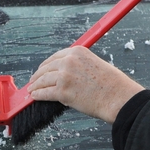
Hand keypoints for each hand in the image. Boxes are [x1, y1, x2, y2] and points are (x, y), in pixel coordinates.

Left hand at [27, 46, 144, 123]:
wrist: (117, 97)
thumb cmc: (112, 84)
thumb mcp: (96, 64)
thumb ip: (80, 66)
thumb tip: (67, 74)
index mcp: (78, 52)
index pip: (55, 57)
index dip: (46, 65)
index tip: (42, 69)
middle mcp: (69, 61)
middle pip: (46, 68)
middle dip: (38, 75)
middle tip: (34, 80)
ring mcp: (64, 76)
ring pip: (43, 80)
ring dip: (35, 86)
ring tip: (32, 89)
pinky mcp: (62, 92)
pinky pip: (45, 93)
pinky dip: (38, 95)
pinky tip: (35, 96)